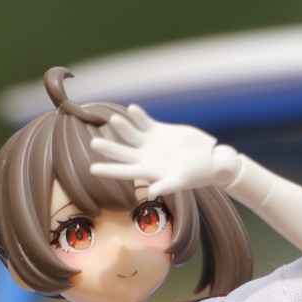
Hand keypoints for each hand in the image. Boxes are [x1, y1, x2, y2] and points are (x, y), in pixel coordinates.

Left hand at [89, 105, 235, 196]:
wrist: (209, 160)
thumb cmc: (196, 175)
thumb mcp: (180, 182)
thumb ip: (165, 186)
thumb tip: (152, 193)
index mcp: (147, 172)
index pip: (123, 171)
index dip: (108, 170)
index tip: (91, 169)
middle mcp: (145, 157)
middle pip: (122, 152)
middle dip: (108, 148)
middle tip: (93, 143)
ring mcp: (151, 143)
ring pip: (132, 134)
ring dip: (122, 127)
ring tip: (112, 119)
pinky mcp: (160, 132)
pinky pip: (145, 123)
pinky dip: (139, 116)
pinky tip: (131, 109)